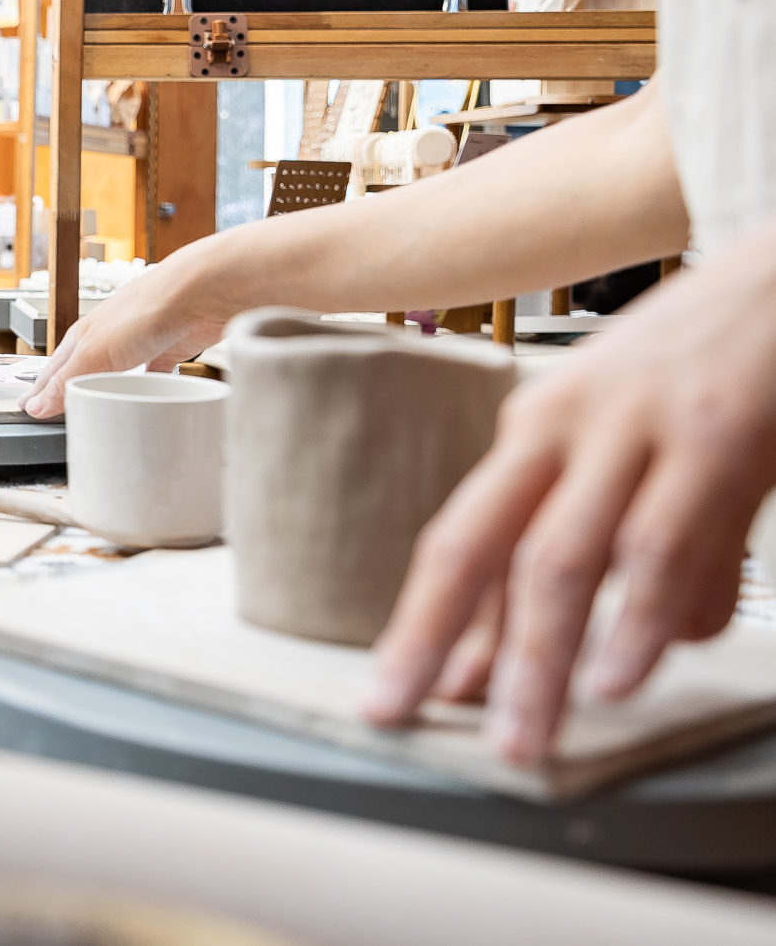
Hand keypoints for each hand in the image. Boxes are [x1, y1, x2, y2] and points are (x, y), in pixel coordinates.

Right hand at [21, 237, 241, 418]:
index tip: (28, 409)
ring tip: (95, 411)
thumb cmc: (145, 310)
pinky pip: (151, 375)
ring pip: (115, 374)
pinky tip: (145, 398)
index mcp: (84, 336)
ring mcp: (138, 344)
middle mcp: (108, 338)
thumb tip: (34, 407)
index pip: (53, 370)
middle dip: (67, 391)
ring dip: (104, 390)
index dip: (40, 391)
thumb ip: (66, 382)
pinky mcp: (168, 350)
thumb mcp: (94, 353)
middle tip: (53, 414)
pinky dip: (145, 388)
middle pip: (82, 371)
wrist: (199, 295)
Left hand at [362, 238, 775, 764]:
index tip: (389, 699)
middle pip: (484, 551)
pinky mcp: (716, 436)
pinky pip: (663, 542)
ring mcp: (636, 430)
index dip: (422, 626)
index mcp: (532, 431)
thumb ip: (600, 551)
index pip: (458, 542)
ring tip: (525, 735)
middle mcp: (563, 425)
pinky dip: (639, 618)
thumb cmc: (703, 372)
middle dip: (449, 648)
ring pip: (565, 560)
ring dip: (541, 658)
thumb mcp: (628, 449)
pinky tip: (620, 677)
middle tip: (423, 726)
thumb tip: (564, 660)